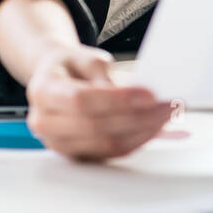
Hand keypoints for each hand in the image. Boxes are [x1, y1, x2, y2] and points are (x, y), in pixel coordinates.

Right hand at [25, 43, 173, 161]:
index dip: (117, 100)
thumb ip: (104, 74)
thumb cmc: (71, 66)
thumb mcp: (86, 57)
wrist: (53, 80)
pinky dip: (136, 141)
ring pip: (106, 144)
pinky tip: (154, 128)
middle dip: (138, 117)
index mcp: (43, 91)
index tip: (149, 95)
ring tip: (167, 116)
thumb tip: (134, 94)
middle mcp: (45, 122)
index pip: (81, 101)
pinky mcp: (76, 155)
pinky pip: (111, 153)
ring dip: (142, 132)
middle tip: (168, 106)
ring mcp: (58, 143)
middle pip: (96, 127)